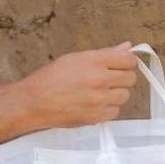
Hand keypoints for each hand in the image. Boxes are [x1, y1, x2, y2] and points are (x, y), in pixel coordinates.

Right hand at [20, 42, 137, 128]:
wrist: (34, 102)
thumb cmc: (51, 79)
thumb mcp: (75, 58)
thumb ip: (104, 54)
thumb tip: (126, 47)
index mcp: (94, 61)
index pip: (128, 59)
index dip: (126, 62)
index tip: (121, 65)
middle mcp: (99, 79)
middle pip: (130, 78)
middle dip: (122, 78)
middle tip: (108, 79)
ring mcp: (99, 99)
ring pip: (125, 96)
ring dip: (115, 94)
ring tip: (99, 92)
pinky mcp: (97, 116)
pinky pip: (115, 111)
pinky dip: (108, 109)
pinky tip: (94, 104)